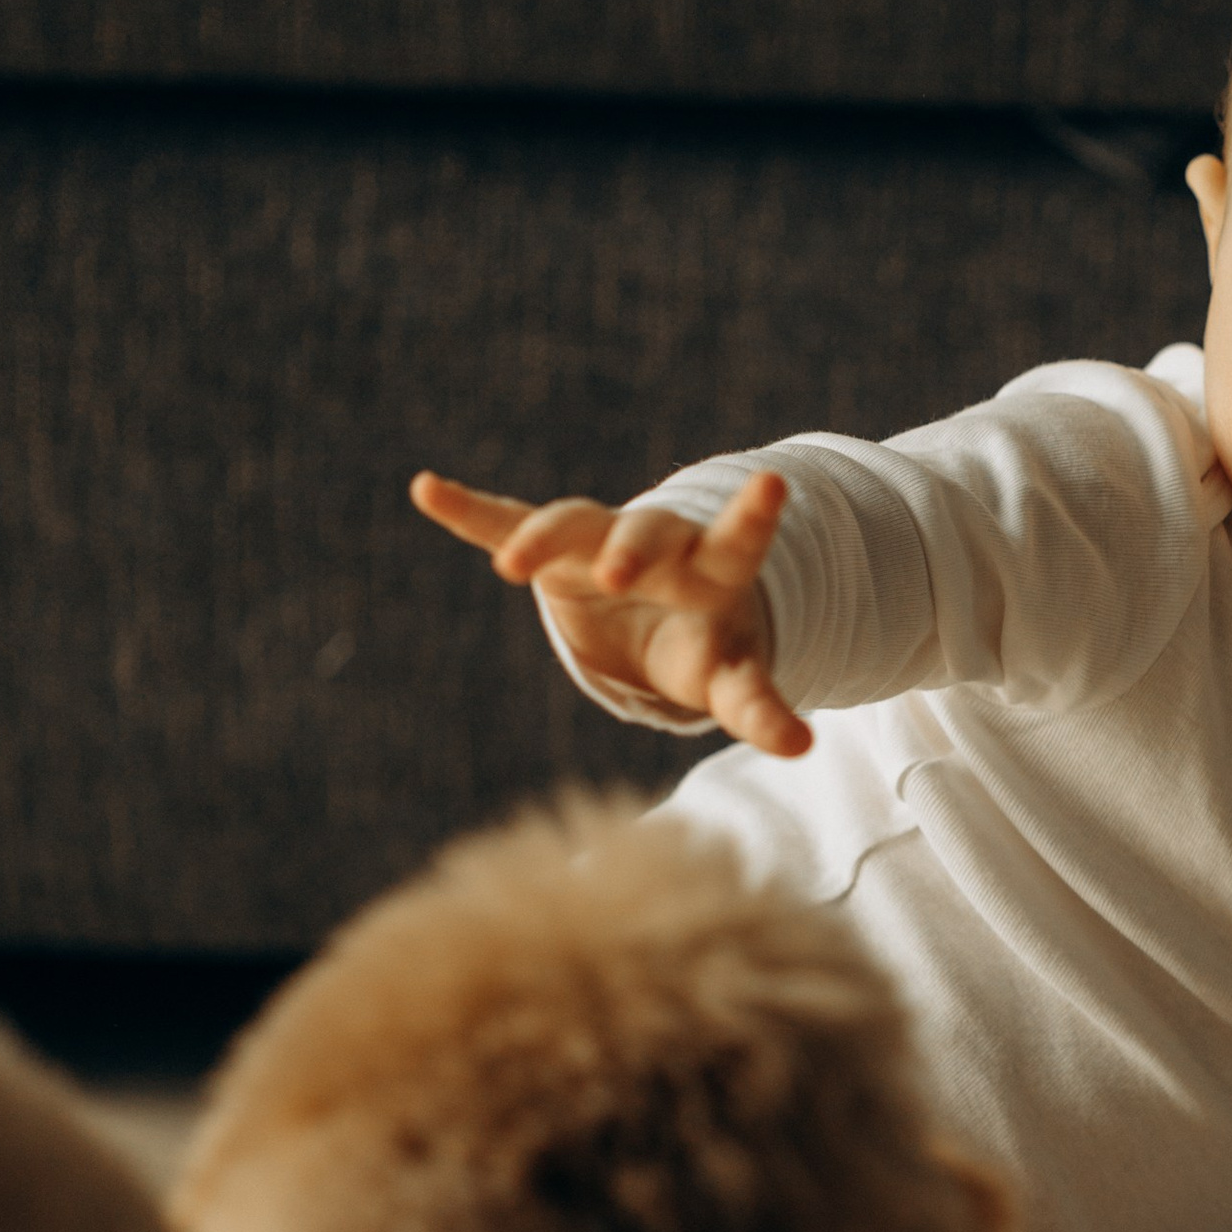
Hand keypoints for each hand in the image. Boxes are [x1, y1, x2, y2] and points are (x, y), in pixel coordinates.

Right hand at [409, 466, 812, 758]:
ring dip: (543, 538)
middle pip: (648, 531)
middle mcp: (657, 543)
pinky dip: (470, 512)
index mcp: (712, 569)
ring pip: (571, 523)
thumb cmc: (706, 644)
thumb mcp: (731, 676)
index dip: (753, 518)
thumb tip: (804, 746)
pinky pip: (506, 523)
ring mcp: (599, 541)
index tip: (774, 485)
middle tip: (619, 573)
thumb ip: (761, 707)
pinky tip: (427, 489)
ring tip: (513, 565)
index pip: (738, 542)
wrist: (665, 609)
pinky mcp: (551, 554)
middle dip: (633, 547)